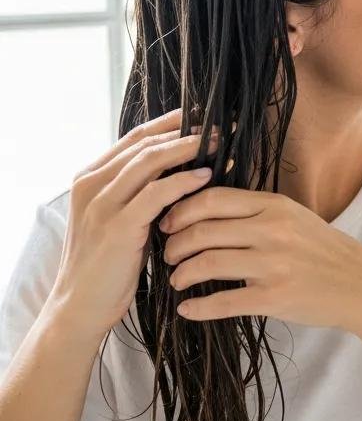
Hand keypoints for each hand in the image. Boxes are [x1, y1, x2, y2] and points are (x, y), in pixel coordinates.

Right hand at [48, 107, 220, 346]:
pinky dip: (183, 182)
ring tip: (218, 143)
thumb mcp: (124, 218)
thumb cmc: (110, 263)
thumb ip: (143, 191)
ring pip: (149, 161)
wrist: (82, 305)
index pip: (135, 137)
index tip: (203, 115)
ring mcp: (102, 204)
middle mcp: (92, 184)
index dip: (171, 123)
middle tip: (220, 126)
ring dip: (188, 149)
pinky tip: (206, 177)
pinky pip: (155, 194)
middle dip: (185, 131)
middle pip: (145, 143)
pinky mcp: (118, 226)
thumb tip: (186, 167)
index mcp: (91, 177)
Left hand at [160, 187, 361, 329]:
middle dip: (175, 245)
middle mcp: (272, 231)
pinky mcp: (274, 298)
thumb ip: (255, 211)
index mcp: (274, 205)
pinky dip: (197, 307)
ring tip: (178, 280)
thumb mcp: (294, 217)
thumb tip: (204, 210)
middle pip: (203, 231)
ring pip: (207, 264)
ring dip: (182, 274)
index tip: (168, 224)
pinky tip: (187, 309)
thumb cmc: (323, 251)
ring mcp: (273, 265)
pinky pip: (223, 301)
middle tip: (168, 255)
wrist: (360, 284)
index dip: (181, 211)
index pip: (213, 199)